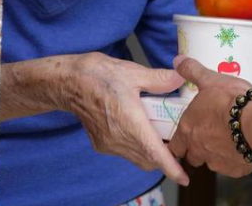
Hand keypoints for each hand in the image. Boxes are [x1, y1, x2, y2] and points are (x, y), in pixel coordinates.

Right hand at [62, 52, 189, 185]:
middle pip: (149, 159)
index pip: (154, 153)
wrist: (68, 83)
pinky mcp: (102, 144)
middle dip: (165, 156)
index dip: (171, 168)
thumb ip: (159, 79)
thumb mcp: (133, 73)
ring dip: (151, 151)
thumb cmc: (99, 76)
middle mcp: (119, 140)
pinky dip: (137, 147)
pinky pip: (125, 153)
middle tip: (176, 139)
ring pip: (138, 158)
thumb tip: (180, 79)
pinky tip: (140, 128)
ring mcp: (109, 144)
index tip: (183, 178)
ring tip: (159, 131)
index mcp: (130, 123)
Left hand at [168, 56, 251, 177]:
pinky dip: (235, 158)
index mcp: (188, 130)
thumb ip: (192, 71)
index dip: (179, 142)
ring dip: (217, 153)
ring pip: (212, 162)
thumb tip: (177, 60)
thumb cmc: (230, 101)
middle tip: (209, 136)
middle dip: (197, 149)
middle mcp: (199, 149)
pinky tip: (244, 145)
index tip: (183, 139)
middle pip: (192, 156)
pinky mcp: (236, 170)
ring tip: (229, 139)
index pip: (174, 146)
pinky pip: (232, 166)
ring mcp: (217, 162)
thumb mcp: (210, 80)